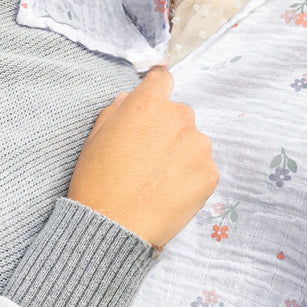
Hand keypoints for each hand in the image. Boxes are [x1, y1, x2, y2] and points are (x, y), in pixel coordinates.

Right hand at [67, 67, 217, 248]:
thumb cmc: (97, 182)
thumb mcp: (95, 136)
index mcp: (149, 103)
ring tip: (157, 179)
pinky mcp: (210, 173)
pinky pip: (202, 167)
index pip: (163, 78)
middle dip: (166, 129)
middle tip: (147, 157)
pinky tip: (168, 192)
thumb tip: (129, 99)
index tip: (154, 103)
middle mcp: (180, 117)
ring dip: (180, 153)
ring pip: (192, 141)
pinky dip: (190, 177)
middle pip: (178, 114)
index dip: (157, 89)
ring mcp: (199, 146)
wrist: (113, 229)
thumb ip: (117, 110)